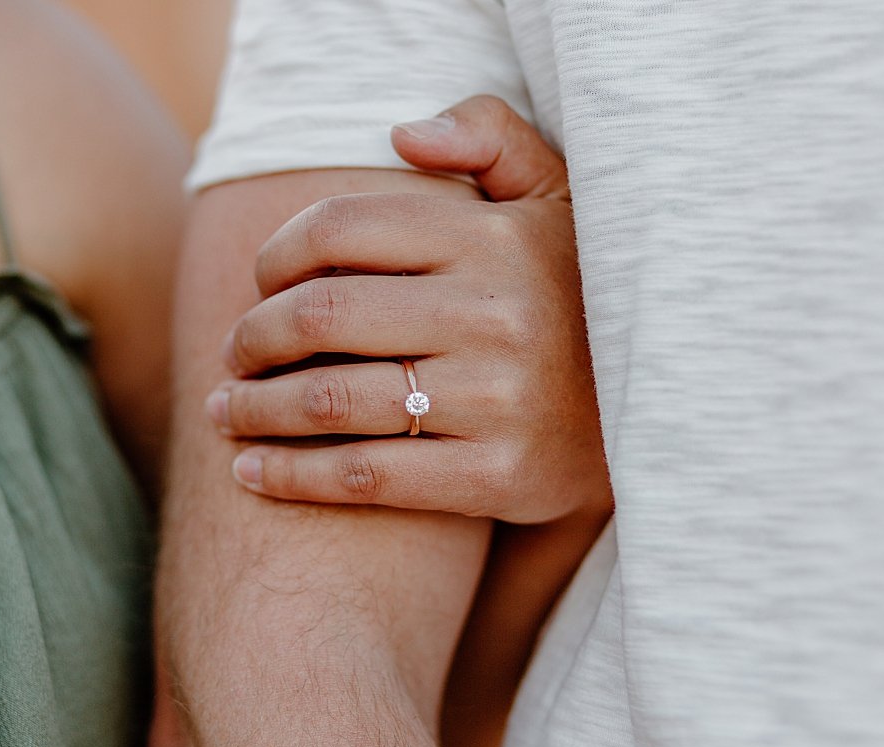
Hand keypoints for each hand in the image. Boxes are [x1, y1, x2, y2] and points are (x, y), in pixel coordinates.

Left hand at [205, 96, 609, 524]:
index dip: (275, 256)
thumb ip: (491, 138)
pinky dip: (293, 476)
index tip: (259, 283)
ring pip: (332, 401)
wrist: (658, 412)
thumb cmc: (581, 295)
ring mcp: (499, 400)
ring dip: (255, 408)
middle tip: (233, 355)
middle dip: (252, 337)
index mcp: (494, 237)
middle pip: (320, 314)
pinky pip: (367, 477)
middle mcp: (495, 313)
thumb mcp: (560, 197)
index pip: (341, 228)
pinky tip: (251, 472)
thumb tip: (402, 132)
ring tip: (225, 410)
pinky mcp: (501, 477)